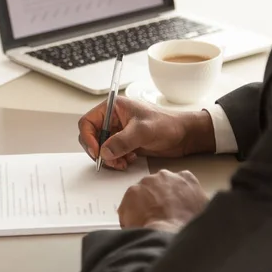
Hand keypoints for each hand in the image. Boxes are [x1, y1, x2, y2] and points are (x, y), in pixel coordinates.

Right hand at [78, 97, 215, 169]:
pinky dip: (117, 160)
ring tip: (122, 162)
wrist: (184, 136)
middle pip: (92, 137)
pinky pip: (112, 154)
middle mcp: (113, 119)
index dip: (88, 138)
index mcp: (113, 108)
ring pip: (101, 148)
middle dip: (99, 151)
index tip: (97, 152)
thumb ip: (122, 141)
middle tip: (110, 161)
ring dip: (109, 158)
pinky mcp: (125, 143)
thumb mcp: (143, 130)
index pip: (88, 122)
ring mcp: (119, 132)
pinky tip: (130, 160)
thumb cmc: (168, 124)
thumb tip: (104, 152)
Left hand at [119, 170, 208, 230]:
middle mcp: (165, 176)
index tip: (172, 208)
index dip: (174, 197)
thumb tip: (199, 208)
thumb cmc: (188, 227)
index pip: (178, 183)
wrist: (169, 234)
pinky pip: (128, 205)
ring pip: (141, 194)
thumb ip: (199, 203)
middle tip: (158, 217)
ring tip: (147, 224)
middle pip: (158, 186)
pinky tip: (137, 227)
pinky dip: (130, 215)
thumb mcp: (205, 212)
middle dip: (156, 199)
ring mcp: (147, 182)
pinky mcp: (131, 192)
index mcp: (186, 179)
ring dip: (142, 206)